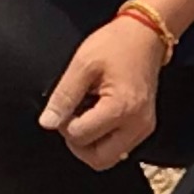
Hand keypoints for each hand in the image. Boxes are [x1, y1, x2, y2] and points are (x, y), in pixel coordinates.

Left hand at [40, 9, 170, 171]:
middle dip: (78, 143)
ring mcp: (144, 128)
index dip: (65, 123)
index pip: (81, 136)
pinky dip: (104, 138)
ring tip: (87, 113)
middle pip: (98, 159)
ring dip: (92, 142)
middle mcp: (137, 124)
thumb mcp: (82, 64)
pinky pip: (119, 147)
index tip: (67, 104)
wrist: (146, 35)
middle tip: (73, 117)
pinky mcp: (145, 127)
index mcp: (121, 108)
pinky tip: (99, 115)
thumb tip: (48, 122)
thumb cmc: (116, 44)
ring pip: (109, 157)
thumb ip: (64, 96)